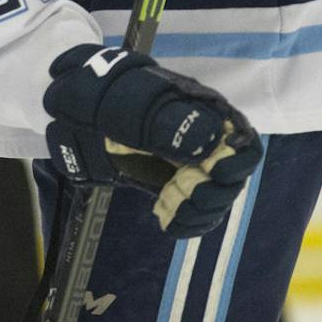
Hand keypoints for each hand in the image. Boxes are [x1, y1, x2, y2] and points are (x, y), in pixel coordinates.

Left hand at [43, 45, 261, 237]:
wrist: (79, 113)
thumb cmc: (105, 98)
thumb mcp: (130, 105)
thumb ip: (166, 123)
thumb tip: (207, 142)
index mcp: (204, 111)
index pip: (241, 140)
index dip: (234, 160)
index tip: (210, 172)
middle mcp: (207, 140)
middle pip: (234, 177)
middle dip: (211, 192)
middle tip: (178, 190)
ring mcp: (195, 165)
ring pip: (217, 198)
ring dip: (198, 210)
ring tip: (168, 206)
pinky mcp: (180, 185)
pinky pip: (197, 212)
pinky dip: (186, 222)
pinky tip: (167, 221)